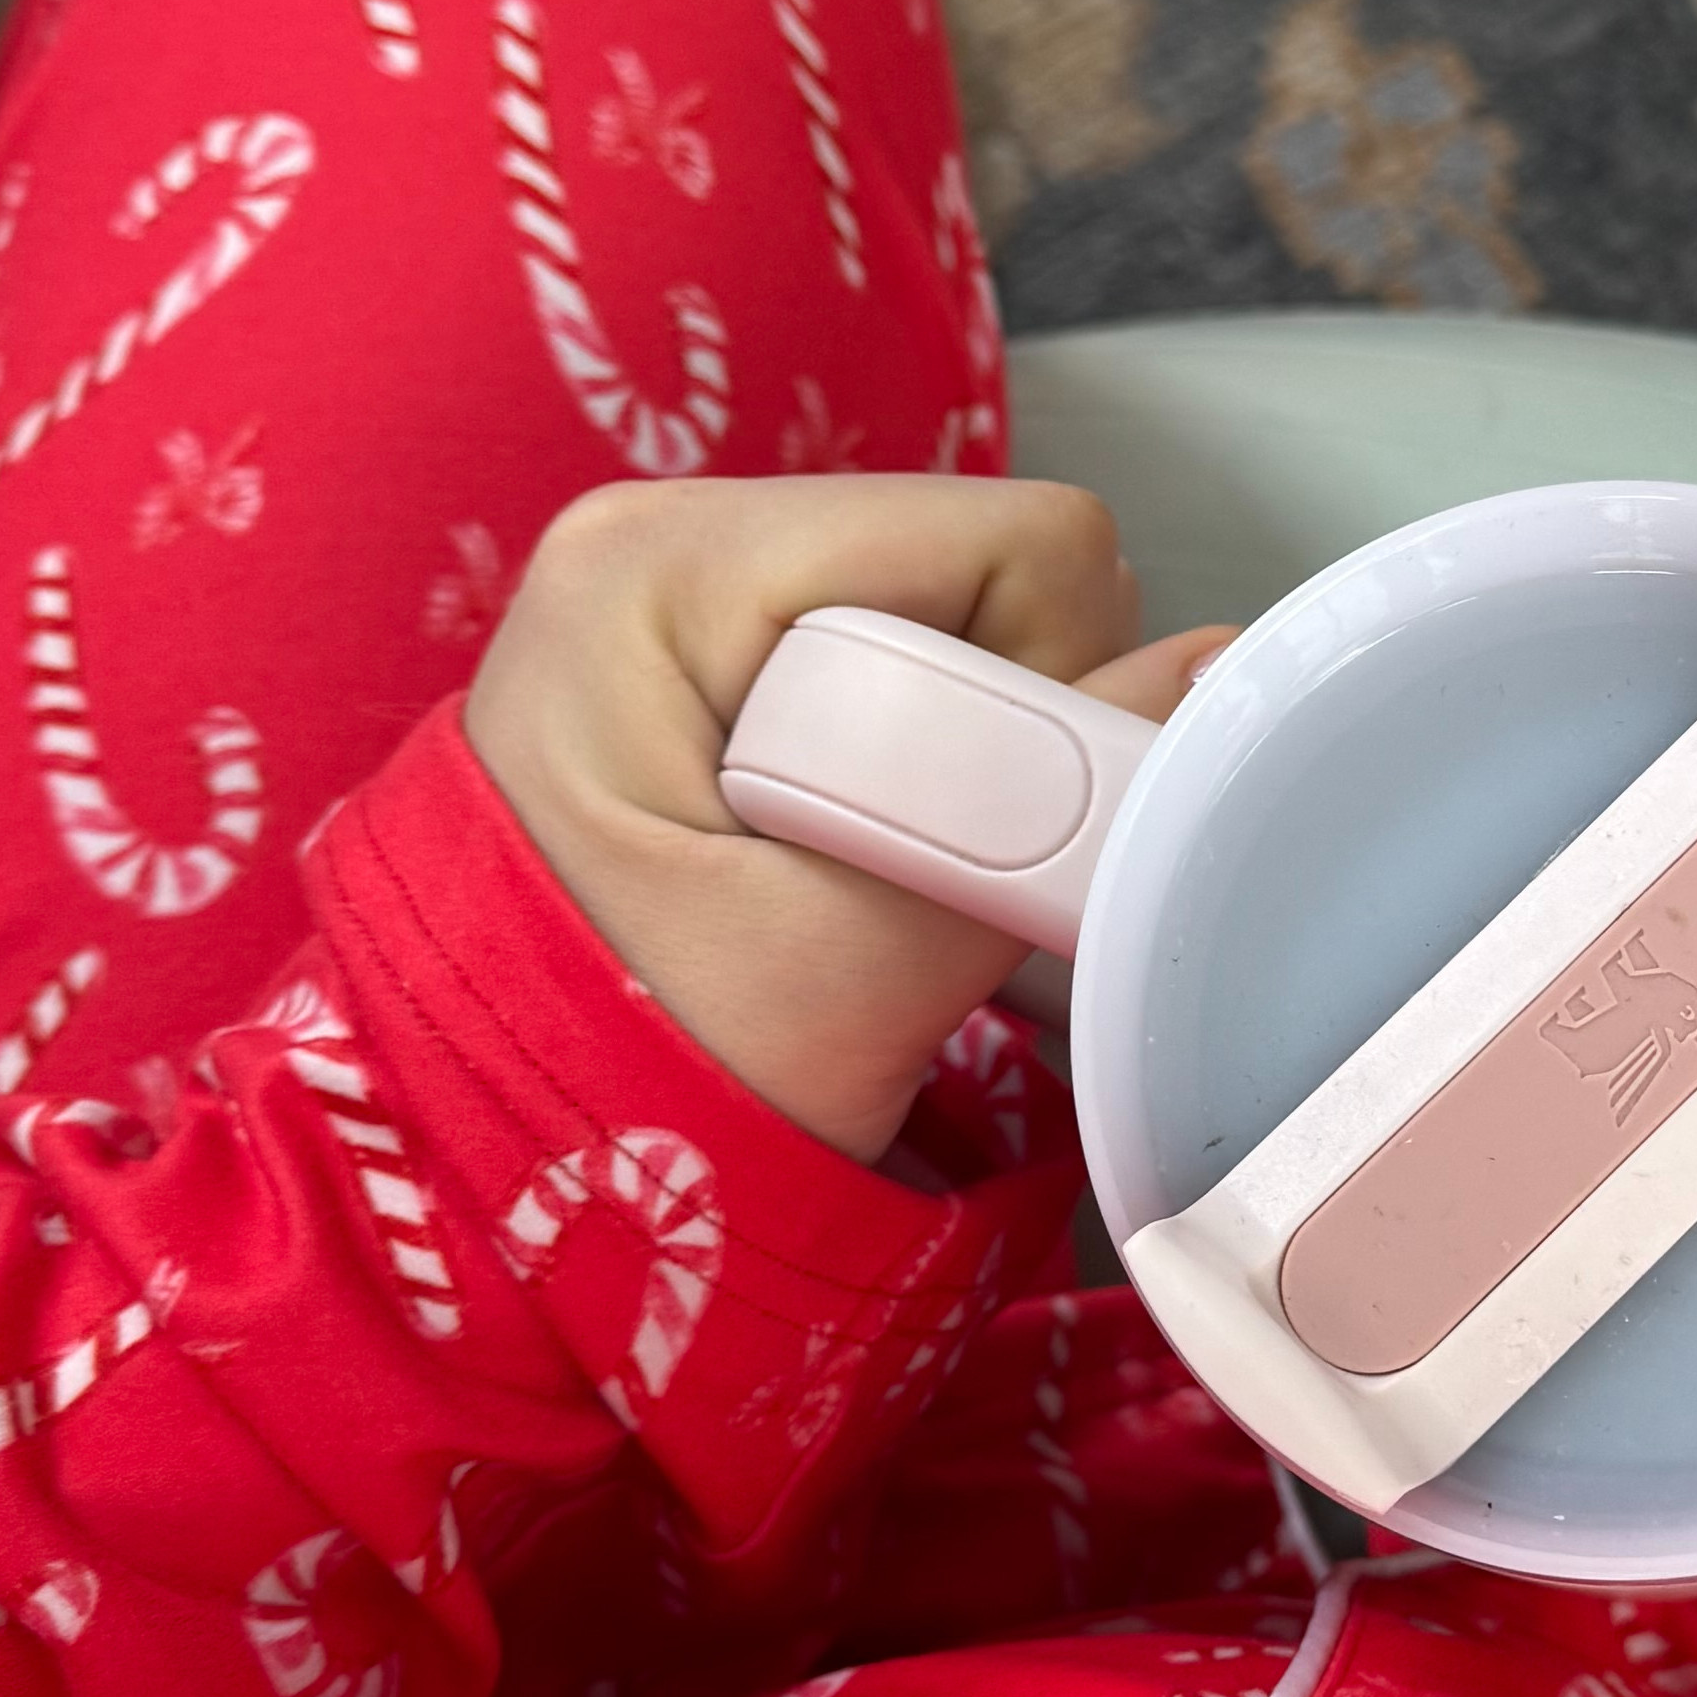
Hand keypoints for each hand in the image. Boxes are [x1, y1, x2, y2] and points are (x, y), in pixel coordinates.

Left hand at [464, 475, 1223, 1161]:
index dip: (1051, 703)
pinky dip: (917, 772)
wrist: (480, 1167)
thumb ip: (1043, 818)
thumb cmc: (627, 1084)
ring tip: (858, 885)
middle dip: (1001, 735)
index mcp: (664, 563)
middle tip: (896, 881)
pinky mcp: (709, 651)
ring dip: (963, 765)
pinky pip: (901, 667)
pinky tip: (845, 863)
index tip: (960, 852)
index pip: (1011, 542)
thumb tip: (1216, 673)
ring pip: (962, 625)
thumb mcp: (850, 971)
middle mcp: (663, 529)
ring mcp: (681, 585)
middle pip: (988, 571)